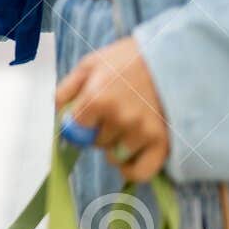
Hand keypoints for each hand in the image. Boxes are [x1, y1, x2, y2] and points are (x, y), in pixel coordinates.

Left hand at [54, 36, 170, 183]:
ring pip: (115, 156)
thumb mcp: (90, 64)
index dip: (81, 122)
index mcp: (98, 98)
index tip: (89, 113)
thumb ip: (66, 90)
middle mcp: (120, 118)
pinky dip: (131, 169)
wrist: (173, 56)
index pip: (75, 130)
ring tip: (128, 124)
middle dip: (100, 131)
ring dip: (116, 145)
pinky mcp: (162, 143)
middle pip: (96, 143)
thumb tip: (55, 116)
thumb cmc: (128, 59)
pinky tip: (129, 156)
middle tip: (115, 111)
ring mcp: (142, 132)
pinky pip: (139, 173)